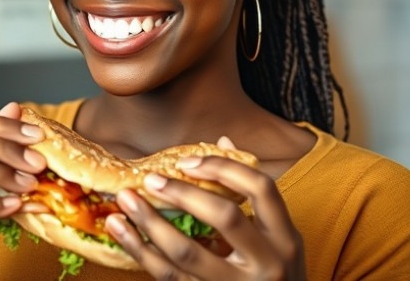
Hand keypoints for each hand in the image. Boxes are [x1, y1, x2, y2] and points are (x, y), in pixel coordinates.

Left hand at [103, 137, 304, 280]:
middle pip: (224, 217)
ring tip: (123, 204)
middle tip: (150, 179)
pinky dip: (143, 254)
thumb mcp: (277, 238)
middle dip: (183, 193)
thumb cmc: (276, 275)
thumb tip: (222, 143)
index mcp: (286, 238)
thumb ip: (252, 194)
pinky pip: (172, 278)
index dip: (223, 168)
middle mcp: (267, 263)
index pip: (261, 188)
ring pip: (188, 253)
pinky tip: (125, 235)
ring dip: (150, 224)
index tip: (188, 161)